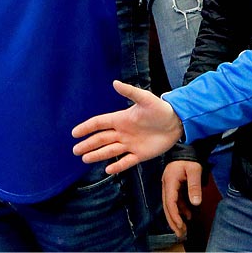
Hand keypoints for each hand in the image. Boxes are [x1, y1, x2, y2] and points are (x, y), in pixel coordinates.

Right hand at [70, 80, 184, 173]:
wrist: (177, 122)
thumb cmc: (160, 108)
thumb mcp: (145, 99)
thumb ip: (130, 92)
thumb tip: (114, 82)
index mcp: (121, 119)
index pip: (99, 123)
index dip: (86, 128)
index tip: (74, 133)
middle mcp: (122, 133)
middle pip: (101, 139)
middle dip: (88, 144)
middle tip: (75, 150)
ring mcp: (130, 144)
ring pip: (110, 151)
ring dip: (97, 155)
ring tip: (85, 159)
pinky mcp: (140, 154)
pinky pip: (126, 161)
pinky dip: (117, 166)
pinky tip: (108, 170)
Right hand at [161, 160, 203, 240]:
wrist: (187, 149)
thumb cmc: (190, 158)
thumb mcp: (194, 170)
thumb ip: (194, 186)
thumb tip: (195, 203)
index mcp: (169, 182)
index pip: (170, 202)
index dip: (174, 215)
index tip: (180, 225)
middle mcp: (166, 185)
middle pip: (167, 207)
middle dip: (173, 221)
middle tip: (180, 234)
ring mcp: (169, 186)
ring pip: (170, 206)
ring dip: (176, 217)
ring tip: (183, 229)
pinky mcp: (173, 186)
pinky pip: (175, 201)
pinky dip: (180, 209)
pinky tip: (188, 216)